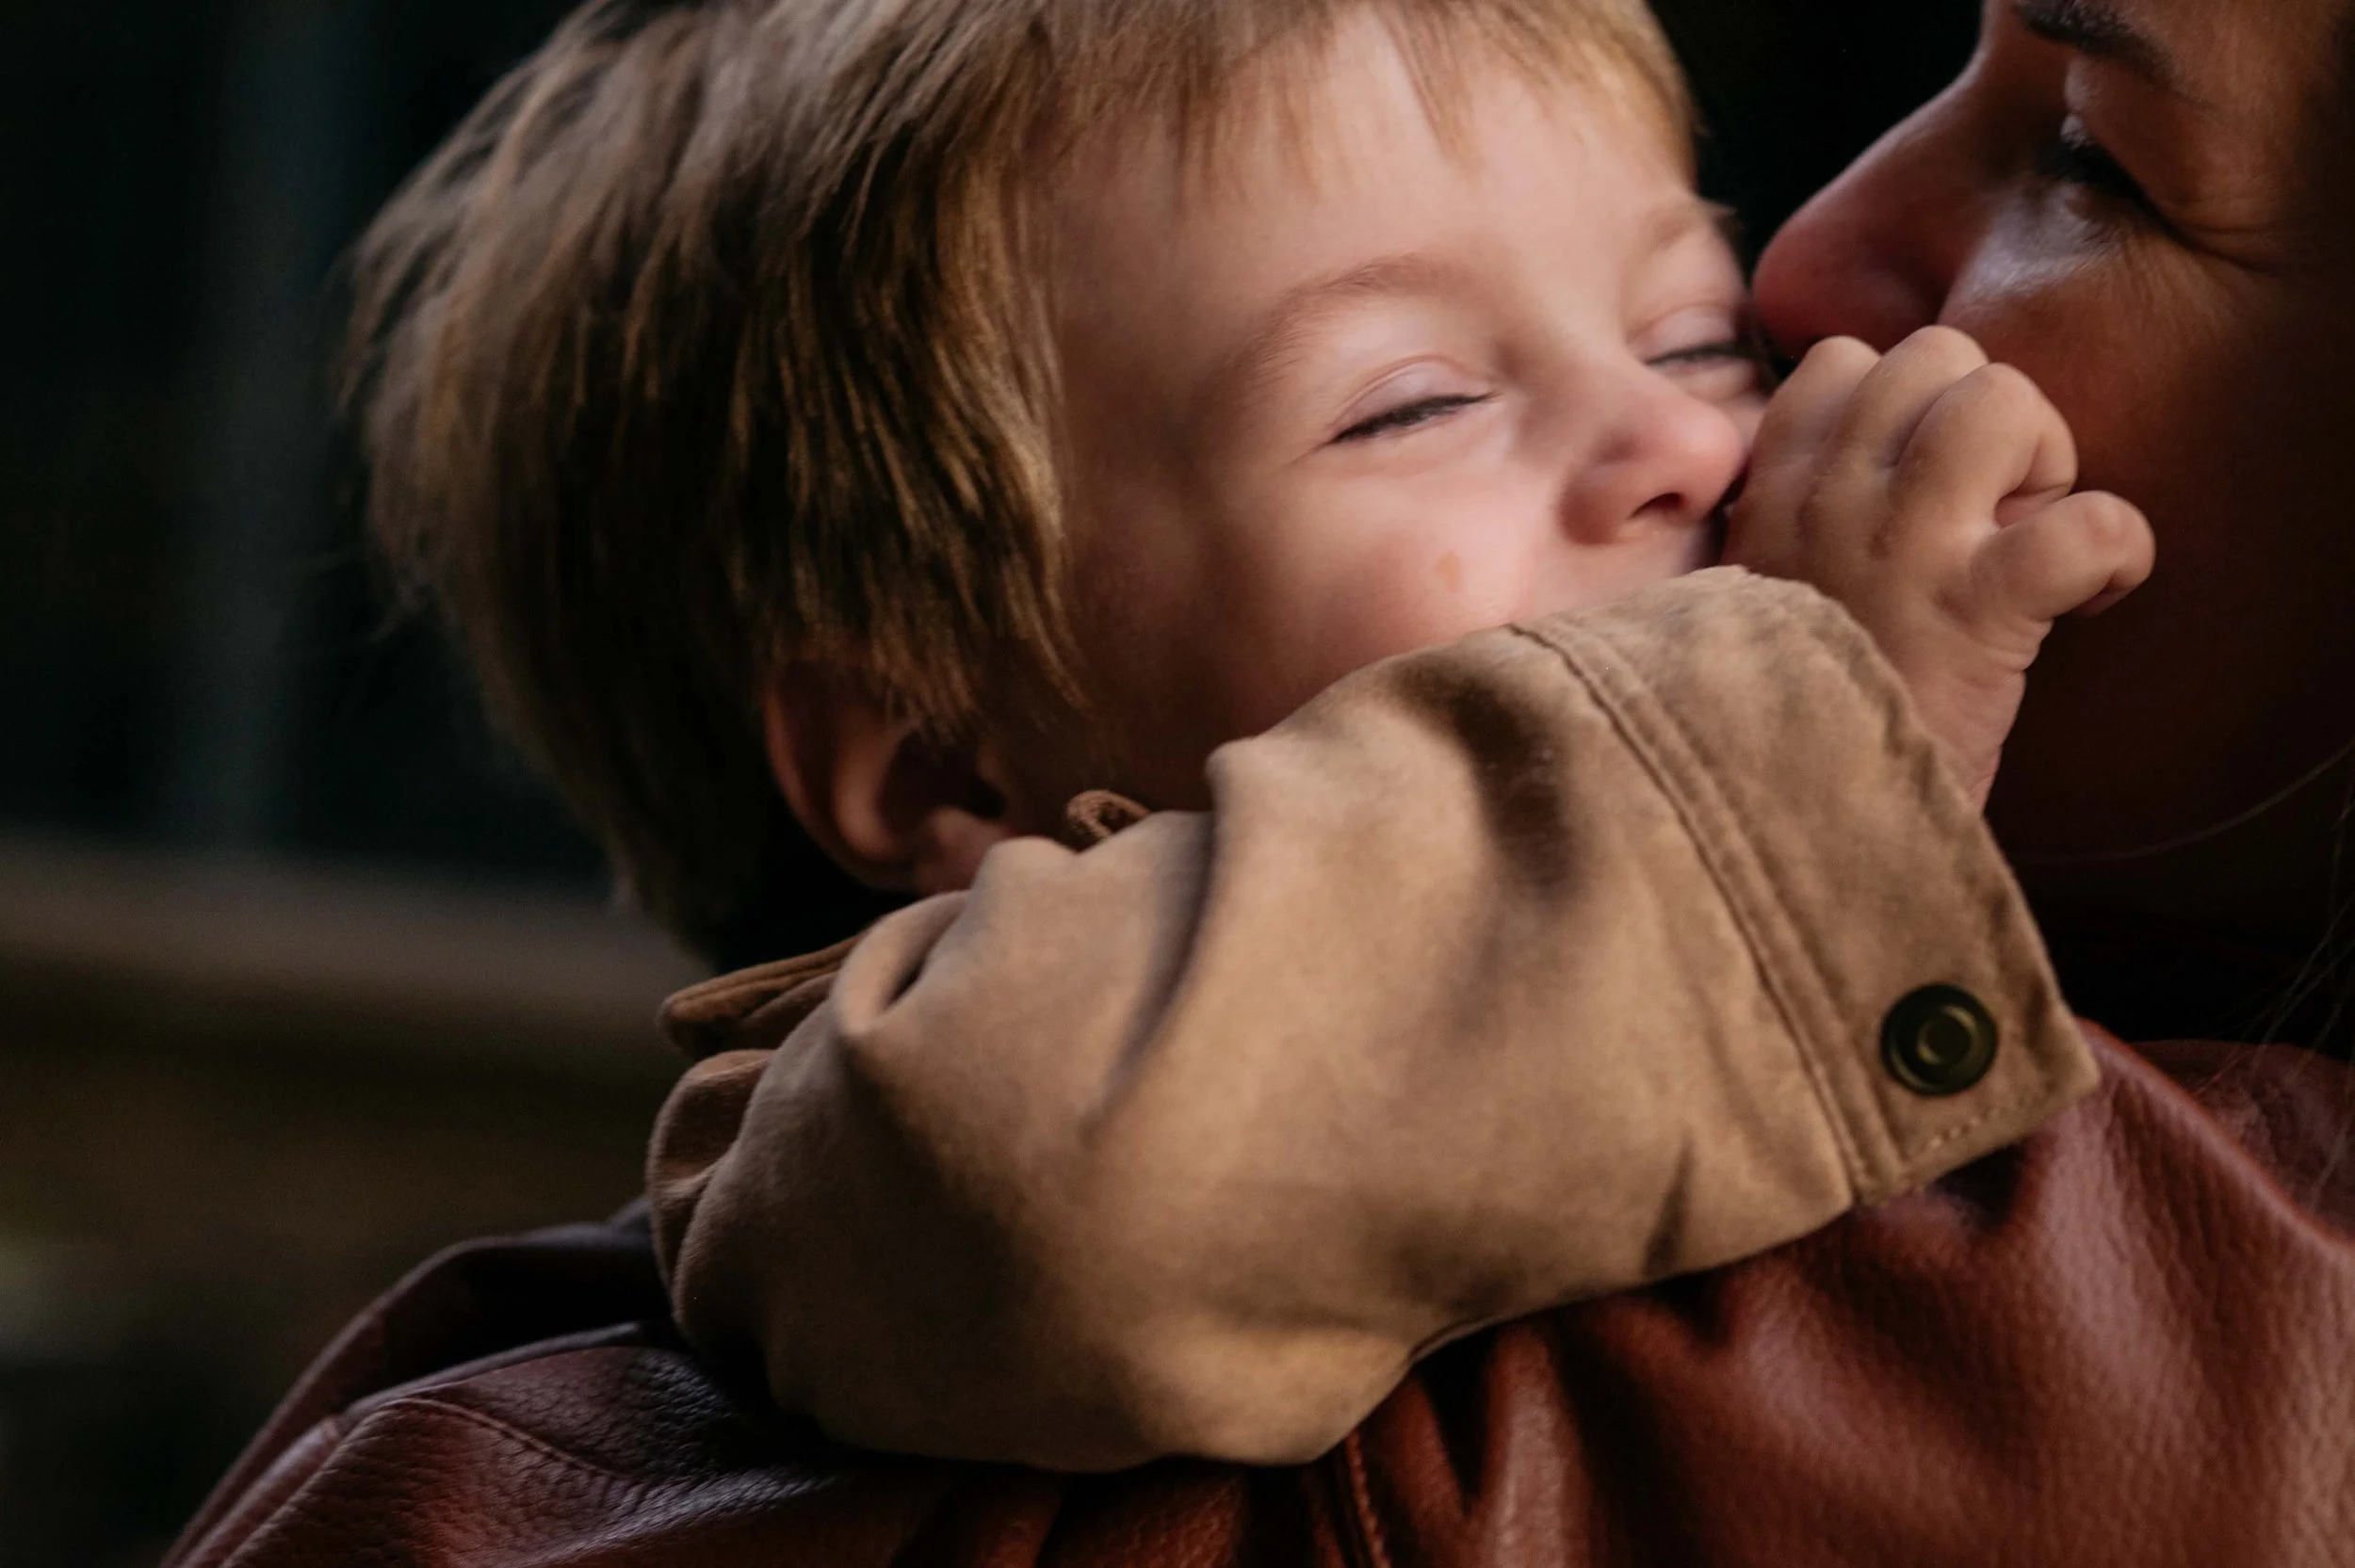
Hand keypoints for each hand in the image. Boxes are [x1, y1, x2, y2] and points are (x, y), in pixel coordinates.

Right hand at [1726, 328, 2154, 806]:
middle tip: (1989, 514)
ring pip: (2003, 398)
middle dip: (1988, 421)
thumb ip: (1796, 522)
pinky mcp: (1977, 614)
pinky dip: (2117, 549)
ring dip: (2046, 460)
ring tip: (2029, 539)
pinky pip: (2089, 524)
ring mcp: (1903, 550)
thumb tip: (1884, 467)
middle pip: (1936, 354)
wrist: (1790, 828)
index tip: (1920, 486)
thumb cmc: (1793, 719)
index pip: (1844, 362)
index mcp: (1772, 497)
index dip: (1905, 405)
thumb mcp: (1757, 599)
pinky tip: (2094, 597)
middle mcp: (1828, 503)